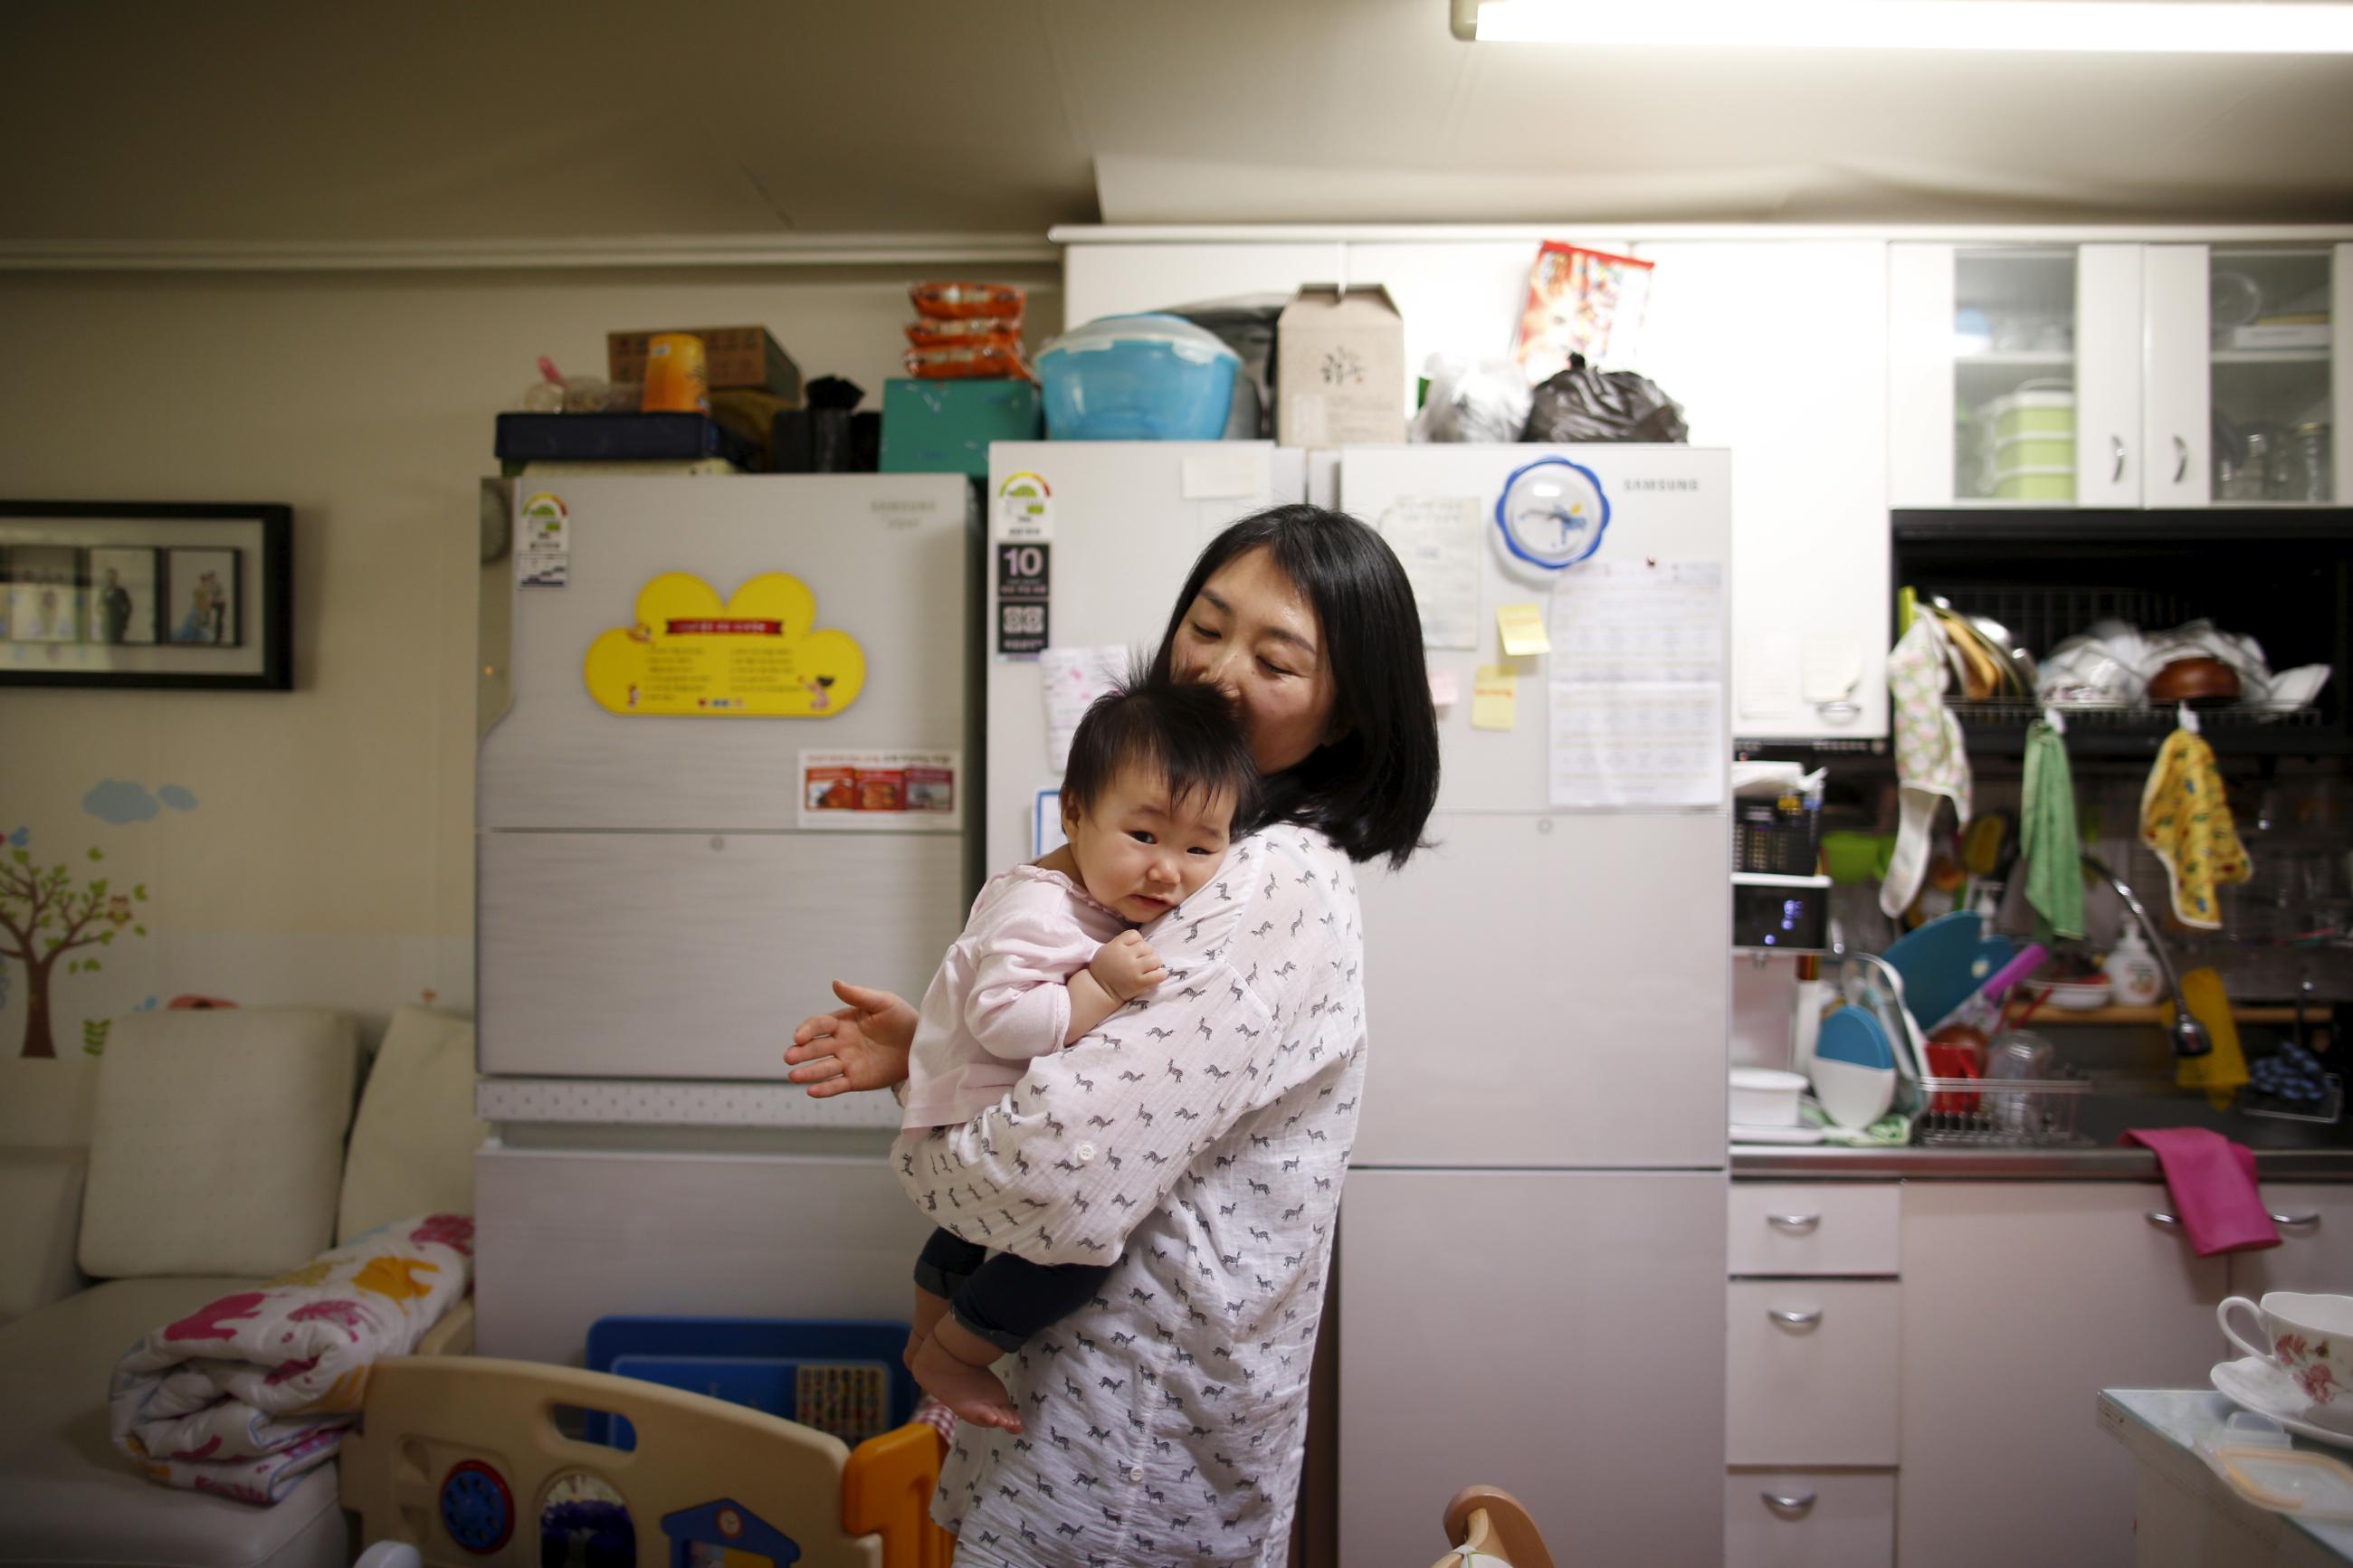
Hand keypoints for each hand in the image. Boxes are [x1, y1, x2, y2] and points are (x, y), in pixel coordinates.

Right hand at [786, 980, 915, 1097]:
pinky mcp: (856, 1079)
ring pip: (823, 1068)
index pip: (819, 1025)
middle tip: (788, 1057)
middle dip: (801, 1053)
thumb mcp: (883, 1002)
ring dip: (807, 1072)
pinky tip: (812, 1091)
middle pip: (816, 1048)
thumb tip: (835, 982)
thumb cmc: (901, 1019)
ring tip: (794, 1076)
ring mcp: (847, 1062)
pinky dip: (824, 1089)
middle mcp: (841, 1043)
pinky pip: (837, 1084)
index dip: (807, 1030)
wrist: (920, 1043)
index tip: (798, 1037)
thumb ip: (859, 995)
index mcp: (843, 1022)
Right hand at [1089, 930, 1166, 1002]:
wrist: (1099, 990)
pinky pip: (1158, 975)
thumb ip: (1121, 943)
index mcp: (1116, 946)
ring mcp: (1133, 970)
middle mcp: (1125, 956)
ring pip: (1155, 959)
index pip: (1135, 935)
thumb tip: (1139, 941)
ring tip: (1149, 969)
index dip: (1137, 941)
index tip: (1134, 950)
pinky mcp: (1139, 983)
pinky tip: (1158, 975)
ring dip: (1154, 964)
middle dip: (1146, 953)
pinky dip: (1161, 975)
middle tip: (1142, 962)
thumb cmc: (1103, 970)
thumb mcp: (1106, 950)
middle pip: (1147, 946)